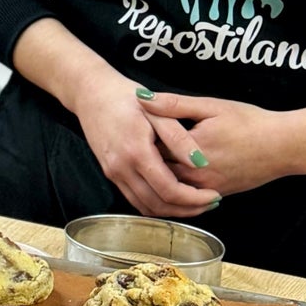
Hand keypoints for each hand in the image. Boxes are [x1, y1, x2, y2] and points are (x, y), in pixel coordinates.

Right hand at [69, 68, 220, 217]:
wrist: (92, 94)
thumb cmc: (126, 98)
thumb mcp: (157, 111)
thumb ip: (179, 138)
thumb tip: (201, 163)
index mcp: (136, 152)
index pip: (169, 190)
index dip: (194, 199)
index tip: (214, 196)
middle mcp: (122, 168)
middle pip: (158, 205)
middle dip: (187, 210)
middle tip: (210, 203)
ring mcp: (114, 173)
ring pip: (145, 207)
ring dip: (172, 211)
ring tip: (196, 203)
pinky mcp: (111, 174)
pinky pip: (135, 199)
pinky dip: (156, 204)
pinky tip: (172, 196)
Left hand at [137, 91, 305, 196]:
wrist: (284, 146)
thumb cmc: (249, 122)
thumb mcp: (211, 107)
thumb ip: (174, 104)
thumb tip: (142, 98)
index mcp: (189, 151)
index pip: (148, 150)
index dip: (136, 140)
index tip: (125, 129)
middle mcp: (195, 176)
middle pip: (155, 172)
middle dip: (142, 160)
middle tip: (128, 146)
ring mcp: (205, 189)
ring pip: (168, 187)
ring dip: (155, 175)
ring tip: (143, 159)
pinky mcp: (216, 195)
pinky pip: (185, 196)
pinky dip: (173, 186)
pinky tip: (165, 172)